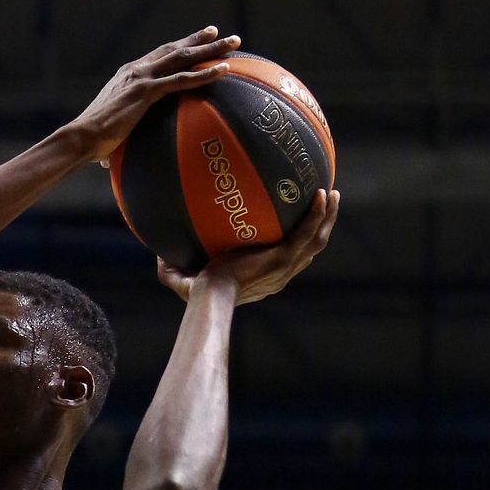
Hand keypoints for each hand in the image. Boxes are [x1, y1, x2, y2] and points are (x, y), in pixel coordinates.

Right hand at [67, 27, 240, 166]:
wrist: (80, 138)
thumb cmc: (91, 143)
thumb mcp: (111, 132)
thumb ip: (120, 138)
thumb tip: (111, 162)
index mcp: (128, 75)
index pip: (158, 56)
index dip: (178, 46)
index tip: (194, 41)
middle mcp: (136, 70)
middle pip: (174, 49)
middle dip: (198, 39)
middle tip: (218, 32)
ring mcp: (141, 78)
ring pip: (183, 58)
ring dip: (210, 49)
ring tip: (233, 43)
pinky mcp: (146, 92)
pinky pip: (181, 80)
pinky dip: (204, 74)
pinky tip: (224, 71)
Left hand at [159, 188, 338, 303]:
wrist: (211, 296)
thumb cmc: (198, 294)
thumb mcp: (185, 280)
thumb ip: (172, 268)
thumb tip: (157, 254)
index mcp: (267, 277)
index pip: (289, 259)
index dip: (298, 242)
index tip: (299, 223)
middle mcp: (282, 274)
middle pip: (312, 248)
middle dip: (322, 225)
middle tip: (326, 201)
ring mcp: (286, 266)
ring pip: (317, 239)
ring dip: (327, 216)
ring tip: (331, 194)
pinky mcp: (284, 258)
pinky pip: (308, 232)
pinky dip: (317, 214)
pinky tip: (320, 194)